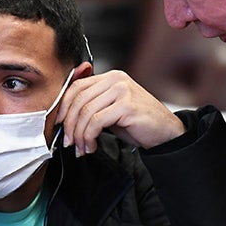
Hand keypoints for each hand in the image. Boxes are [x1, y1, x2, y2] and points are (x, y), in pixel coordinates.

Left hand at [55, 69, 184, 154]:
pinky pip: (97, 122)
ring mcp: (122, 91)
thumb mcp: (110, 110)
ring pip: (86, 112)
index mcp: (110, 77)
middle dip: (70, 124)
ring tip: (82, 148)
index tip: (59, 124)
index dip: (63, 106)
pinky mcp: (127, 106)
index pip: (76, 86)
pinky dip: (89, 137)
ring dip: (79, 134)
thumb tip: (64, 116)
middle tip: (69, 142)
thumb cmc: (138, 123)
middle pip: (79, 99)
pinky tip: (92, 146)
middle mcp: (116, 80)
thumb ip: (93, 106)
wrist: (166, 132)